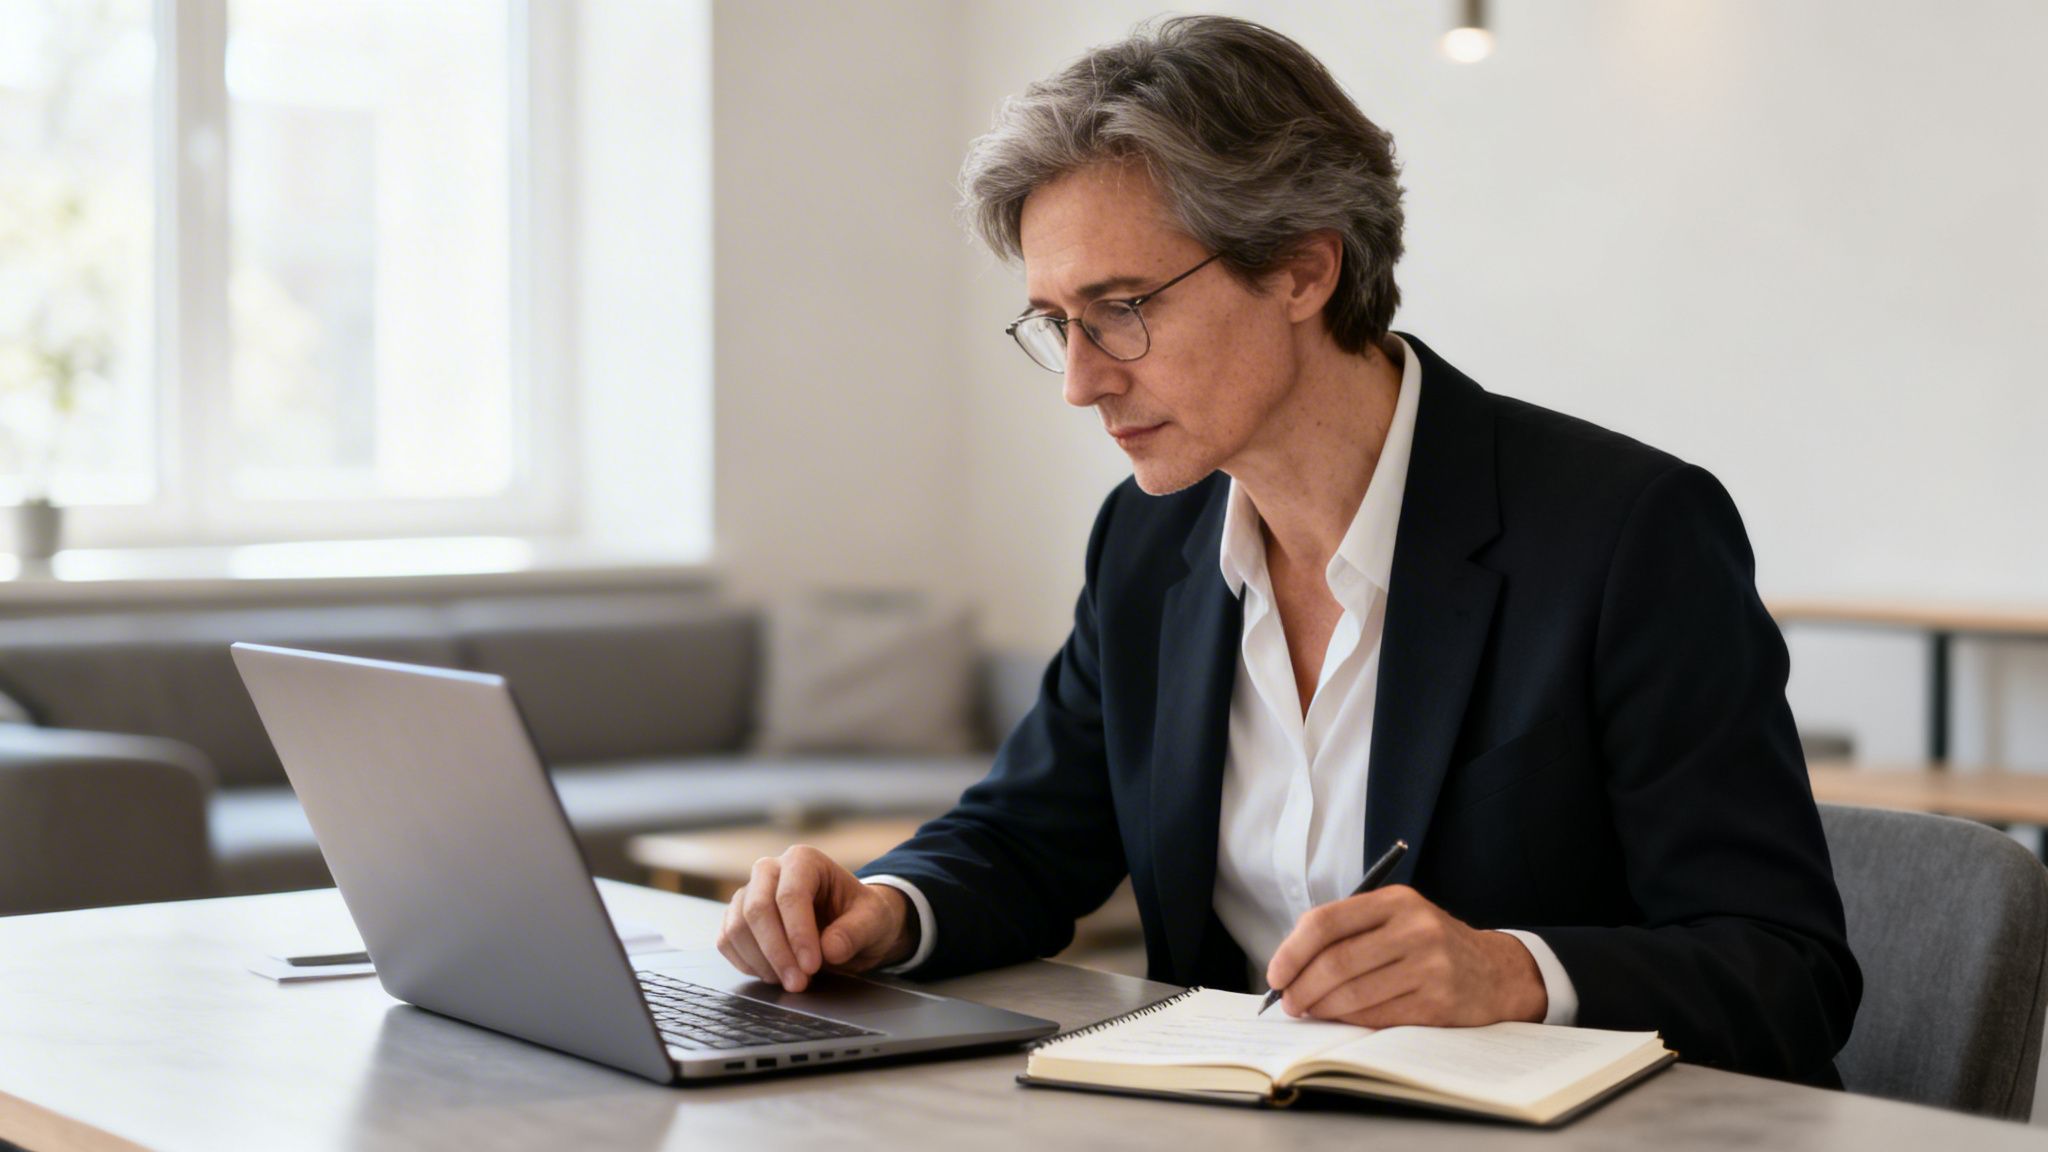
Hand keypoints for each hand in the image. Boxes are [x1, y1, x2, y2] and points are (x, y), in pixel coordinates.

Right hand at [714, 845, 915, 991]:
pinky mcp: (737, 917)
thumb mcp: (874, 921)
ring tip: (791, 981)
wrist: (851, 925)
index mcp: (804, 861)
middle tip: (798, 983)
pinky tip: (774, 974)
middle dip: (777, 952)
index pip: (790, 895)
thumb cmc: (862, 916)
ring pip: (738, 927)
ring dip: (762, 962)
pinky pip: (727, 941)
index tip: (812, 967)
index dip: (798, 934)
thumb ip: (856, 932)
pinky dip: (747, 963)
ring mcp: (749, 893)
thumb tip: (830, 949)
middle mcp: (770, 870)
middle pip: (757, 909)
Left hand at [1263, 885, 1545, 1026]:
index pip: (1326, 922)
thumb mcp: (1397, 919)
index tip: (1275, 975)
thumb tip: (1289, 966)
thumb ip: (1349, 932)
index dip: (1291, 951)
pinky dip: (1351, 1022)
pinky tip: (1342, 1020)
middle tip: (1289, 1003)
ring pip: (1353, 994)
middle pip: (1335, 962)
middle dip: (1301, 988)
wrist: (1495, 972)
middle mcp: (1415, 929)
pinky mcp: (1438, 1003)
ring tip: (1310, 1011)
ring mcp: (1430, 967)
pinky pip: (1378, 1017)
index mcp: (1395, 901)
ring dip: (1321, 1009)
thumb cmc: (1430, 945)